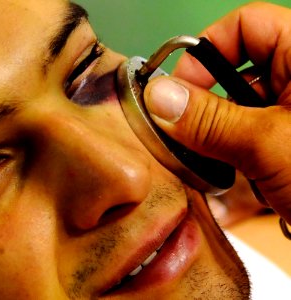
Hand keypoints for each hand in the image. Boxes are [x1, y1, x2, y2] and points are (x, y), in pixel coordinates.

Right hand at [143, 2, 290, 223]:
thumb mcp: (272, 145)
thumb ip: (210, 120)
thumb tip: (158, 97)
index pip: (245, 25)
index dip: (205, 51)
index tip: (177, 90)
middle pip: (234, 70)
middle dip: (205, 102)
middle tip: (183, 132)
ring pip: (233, 108)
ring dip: (214, 134)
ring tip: (212, 161)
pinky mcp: (283, 141)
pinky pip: (241, 134)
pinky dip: (227, 153)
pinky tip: (230, 175)